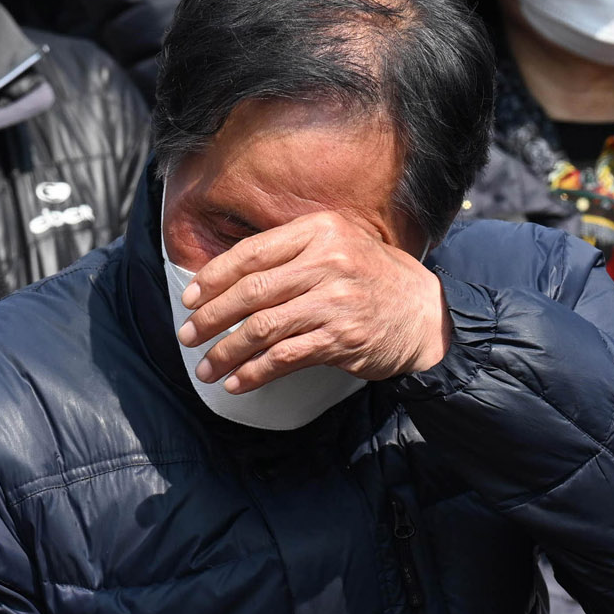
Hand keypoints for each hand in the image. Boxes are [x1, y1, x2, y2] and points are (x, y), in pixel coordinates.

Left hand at [177, 212, 449, 390]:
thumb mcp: (340, 246)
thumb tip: (229, 276)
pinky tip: (238, 381)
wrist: (426, 315)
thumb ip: (294, 253)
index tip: (189, 298)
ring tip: (206, 367)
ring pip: (262, 327)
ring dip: (226, 351)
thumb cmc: (374, 280)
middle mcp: (328, 261)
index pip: (252, 252)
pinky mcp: (343, 338)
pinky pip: (285, 357)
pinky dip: (255, 372)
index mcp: (321, 231)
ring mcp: (336, 301)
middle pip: (251, 291)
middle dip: (210, 316)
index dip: (213, 277)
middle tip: (187, 334)